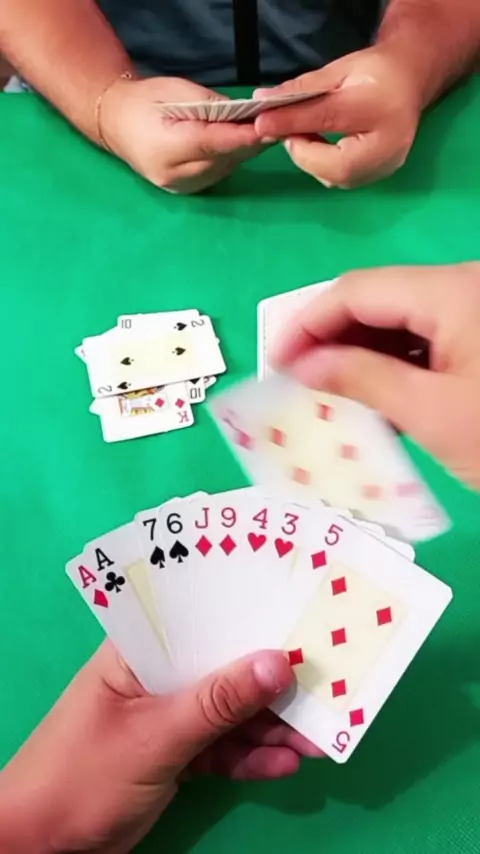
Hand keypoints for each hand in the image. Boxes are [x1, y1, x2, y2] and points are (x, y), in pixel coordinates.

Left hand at [0, 642, 320, 852]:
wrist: (43, 849)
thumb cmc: (83, 775)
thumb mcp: (155, 736)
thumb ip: (217, 702)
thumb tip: (280, 663)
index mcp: (139, 649)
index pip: (200, 616)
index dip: (249, 611)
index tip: (302, 610)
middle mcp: (158, 673)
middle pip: (224, 664)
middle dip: (272, 678)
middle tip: (327, 680)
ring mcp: (169, 714)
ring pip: (231, 709)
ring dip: (271, 725)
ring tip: (320, 737)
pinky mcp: (178, 753)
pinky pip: (224, 747)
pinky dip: (252, 756)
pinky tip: (287, 764)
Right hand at [100, 76, 264, 192]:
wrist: (116, 124)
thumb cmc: (145, 101)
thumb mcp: (175, 90)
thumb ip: (210, 105)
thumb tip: (243, 115)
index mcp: (165, 148)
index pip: (212, 144)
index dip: (243, 137)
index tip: (270, 129)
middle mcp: (174, 174)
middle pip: (223, 160)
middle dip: (249, 142)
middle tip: (275, 124)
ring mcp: (180, 187)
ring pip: (224, 169)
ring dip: (242, 151)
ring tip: (259, 130)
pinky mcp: (186, 192)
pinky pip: (217, 174)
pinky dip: (230, 158)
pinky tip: (238, 143)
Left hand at [254, 44, 421, 187]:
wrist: (410, 81)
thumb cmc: (375, 72)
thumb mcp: (338, 72)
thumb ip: (302, 90)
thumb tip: (262, 102)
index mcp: (380, 109)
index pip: (328, 119)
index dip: (292, 124)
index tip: (262, 124)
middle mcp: (388, 148)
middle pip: (332, 164)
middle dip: (302, 150)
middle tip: (287, 130)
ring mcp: (385, 168)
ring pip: (334, 177)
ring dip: (311, 159)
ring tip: (304, 135)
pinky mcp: (379, 177)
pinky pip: (342, 179)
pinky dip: (324, 165)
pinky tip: (320, 146)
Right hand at [271, 262, 479, 487]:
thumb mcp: (432, 414)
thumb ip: (362, 380)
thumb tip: (303, 364)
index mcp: (451, 292)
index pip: (357, 290)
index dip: (308, 322)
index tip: (276, 363)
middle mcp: (463, 286)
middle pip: (378, 298)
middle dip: (331, 336)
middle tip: (296, 380)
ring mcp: (476, 308)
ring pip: (401, 318)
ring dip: (360, 351)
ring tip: (327, 391)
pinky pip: (428, 336)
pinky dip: (394, 362)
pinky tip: (374, 393)